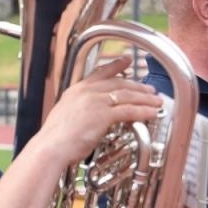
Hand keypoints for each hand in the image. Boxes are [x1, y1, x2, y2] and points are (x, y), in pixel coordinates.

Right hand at [34, 58, 162, 166]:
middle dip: (138, 86)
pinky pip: (128, 110)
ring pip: (127, 96)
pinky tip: (151, 113)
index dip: (116, 65)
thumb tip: (88, 116)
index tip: (127, 60)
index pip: (100, 73)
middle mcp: (86, 92)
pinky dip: (143, 111)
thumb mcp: (64, 117)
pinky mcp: (103, 114)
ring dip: (145, 98)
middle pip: (119, 83)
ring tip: (156, 102)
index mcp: (76, 90)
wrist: (50, 147)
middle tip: (150, 89)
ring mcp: (95, 101)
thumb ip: (78, 111)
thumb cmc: (55, 139)